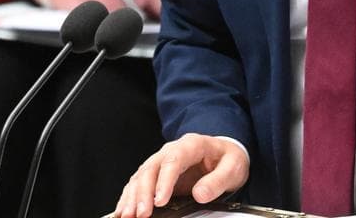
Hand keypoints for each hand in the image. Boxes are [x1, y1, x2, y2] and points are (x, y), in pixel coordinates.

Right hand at [114, 134, 249, 217]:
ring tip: (128, 216)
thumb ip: (219, 180)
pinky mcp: (156, 174)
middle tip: (142, 214)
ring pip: (140, 176)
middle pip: (151, 168)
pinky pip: (138, 184)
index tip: (159, 201)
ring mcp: (161, 161)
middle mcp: (171, 150)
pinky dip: (128, 198)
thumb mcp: (233, 167)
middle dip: (143, 193)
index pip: (173, 160)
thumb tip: (200, 194)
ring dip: (132, 197)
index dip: (164, 181)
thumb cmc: (228, 158)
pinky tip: (122, 212)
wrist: (223, 154)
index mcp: (191, 145)